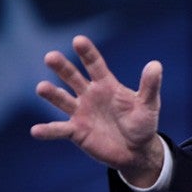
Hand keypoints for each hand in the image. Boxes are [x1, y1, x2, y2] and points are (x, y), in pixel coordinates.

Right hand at [31, 35, 164, 186]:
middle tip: (50, 57)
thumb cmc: (143, 123)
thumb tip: (155, 64)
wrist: (136, 150)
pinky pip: (59, 130)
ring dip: (51, 94)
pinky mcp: (76, 132)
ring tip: (41, 88)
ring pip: (62, 100)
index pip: (95, 65)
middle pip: (73, 77)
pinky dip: (48, 131)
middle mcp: (90, 95)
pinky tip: (36, 130)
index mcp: (107, 85)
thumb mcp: (149, 104)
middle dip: (62, 67)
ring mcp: (81, 113)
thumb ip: (150, 86)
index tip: (78, 40)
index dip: (87, 53)